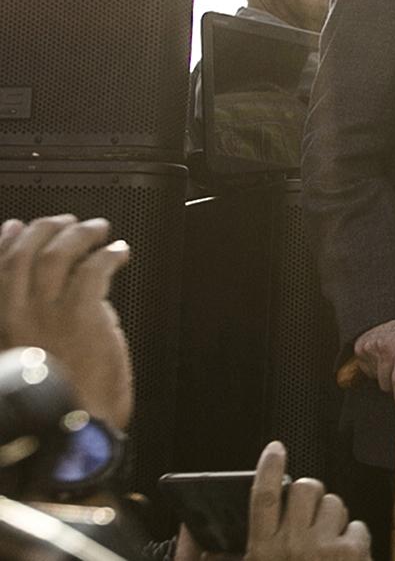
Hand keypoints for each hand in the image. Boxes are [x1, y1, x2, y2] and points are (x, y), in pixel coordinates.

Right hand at [0, 215, 133, 428]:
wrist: (65, 437)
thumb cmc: (49, 410)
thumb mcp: (21, 366)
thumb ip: (31, 328)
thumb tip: (56, 297)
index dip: (4, 243)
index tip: (14, 227)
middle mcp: (14, 316)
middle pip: (24, 254)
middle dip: (45, 229)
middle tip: (66, 222)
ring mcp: (47, 314)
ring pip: (58, 254)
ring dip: (80, 235)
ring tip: (97, 229)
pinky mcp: (82, 316)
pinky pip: (95, 269)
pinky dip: (109, 254)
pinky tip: (119, 252)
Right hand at [244, 440, 369, 559]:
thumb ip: (256, 546)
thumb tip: (229, 533)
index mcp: (263, 550)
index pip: (264, 498)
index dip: (269, 469)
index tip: (275, 448)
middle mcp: (290, 544)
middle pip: (305, 489)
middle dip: (313, 493)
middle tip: (312, 516)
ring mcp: (321, 546)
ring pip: (334, 503)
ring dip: (334, 519)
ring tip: (328, 546)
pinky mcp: (349, 551)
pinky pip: (358, 526)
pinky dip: (355, 540)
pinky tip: (346, 558)